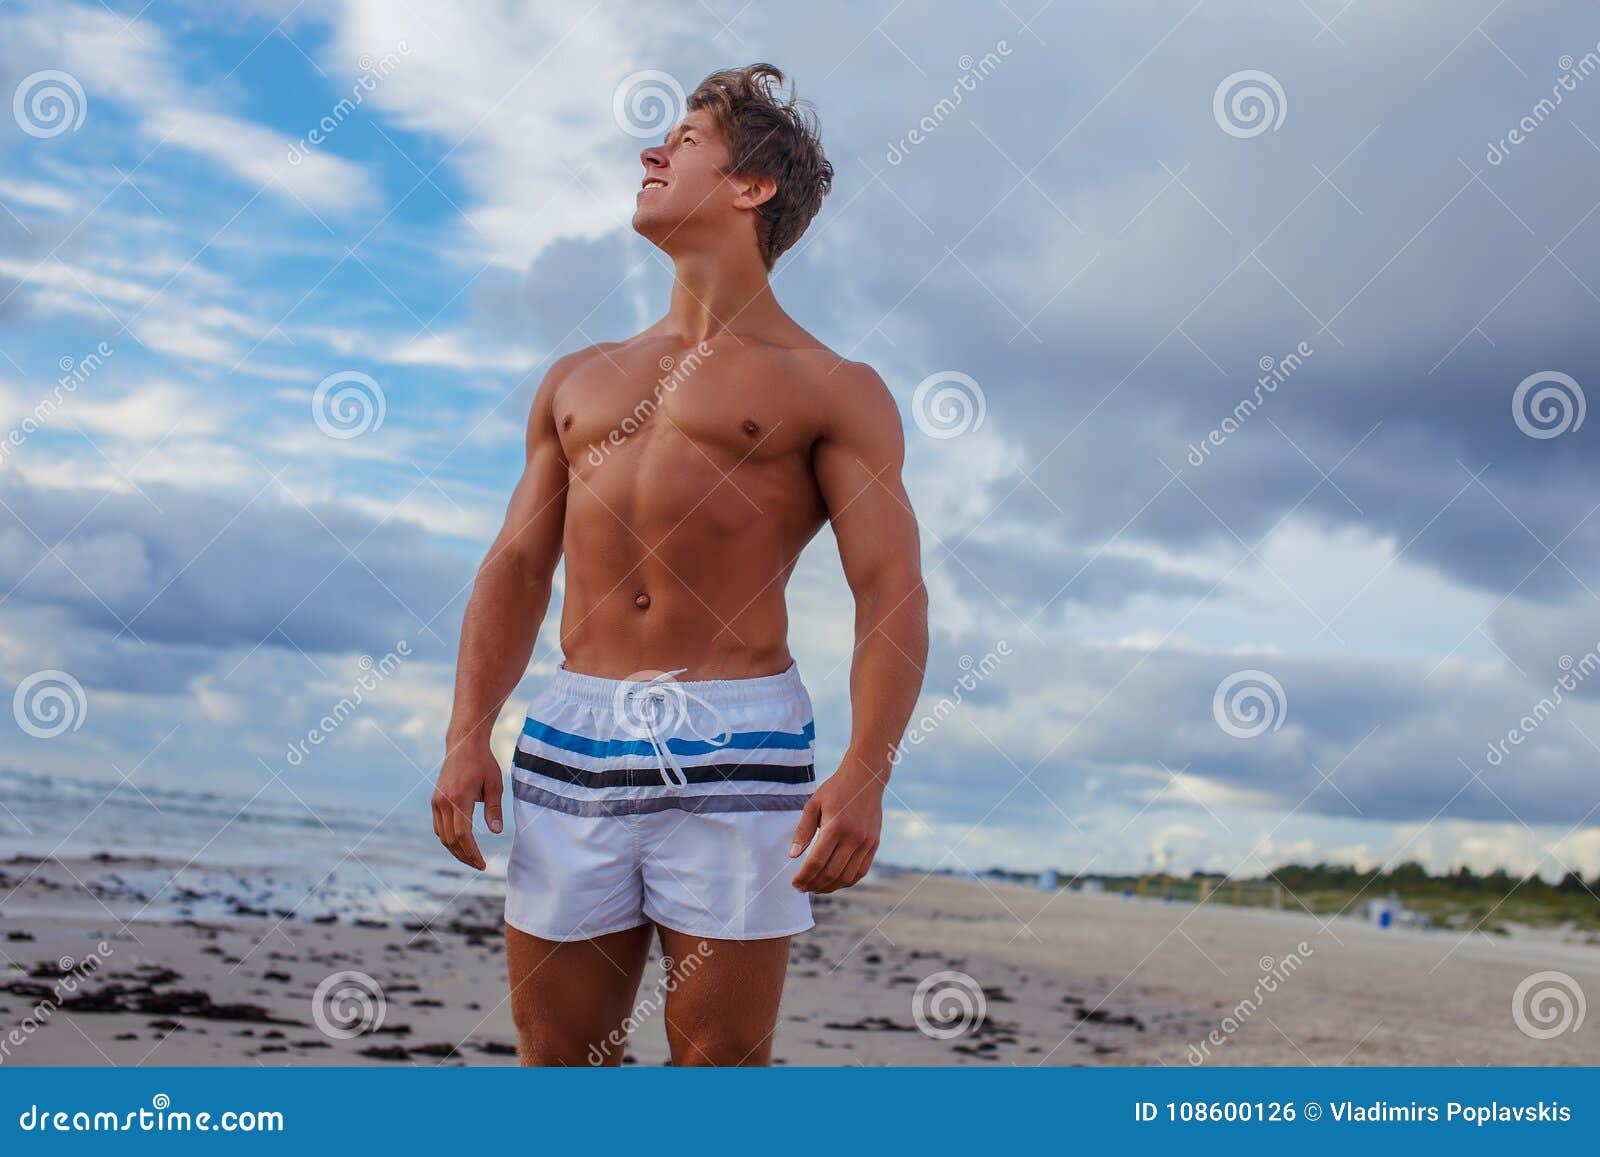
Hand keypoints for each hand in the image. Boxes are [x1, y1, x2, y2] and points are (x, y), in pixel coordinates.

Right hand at [431, 739, 502, 870]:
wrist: (464, 744)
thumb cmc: (483, 763)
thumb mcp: (495, 784)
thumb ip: (494, 809)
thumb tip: (495, 832)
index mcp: (459, 799)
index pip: (463, 835)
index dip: (472, 853)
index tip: (482, 864)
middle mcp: (443, 803)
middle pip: (451, 840)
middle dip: (464, 856)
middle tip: (479, 865)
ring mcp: (436, 802)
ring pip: (442, 836)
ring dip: (456, 850)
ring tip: (472, 857)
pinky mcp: (435, 801)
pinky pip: (439, 827)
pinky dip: (449, 838)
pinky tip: (462, 843)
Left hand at [789, 763, 882, 893]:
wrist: (865, 778)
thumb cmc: (835, 790)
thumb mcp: (813, 805)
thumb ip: (803, 831)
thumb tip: (793, 856)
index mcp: (835, 827)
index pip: (816, 861)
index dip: (804, 876)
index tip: (794, 883)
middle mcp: (853, 837)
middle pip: (831, 872)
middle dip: (814, 884)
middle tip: (802, 888)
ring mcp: (866, 842)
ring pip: (847, 876)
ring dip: (830, 887)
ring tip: (816, 888)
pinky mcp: (874, 844)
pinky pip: (861, 871)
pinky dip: (846, 881)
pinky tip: (834, 882)